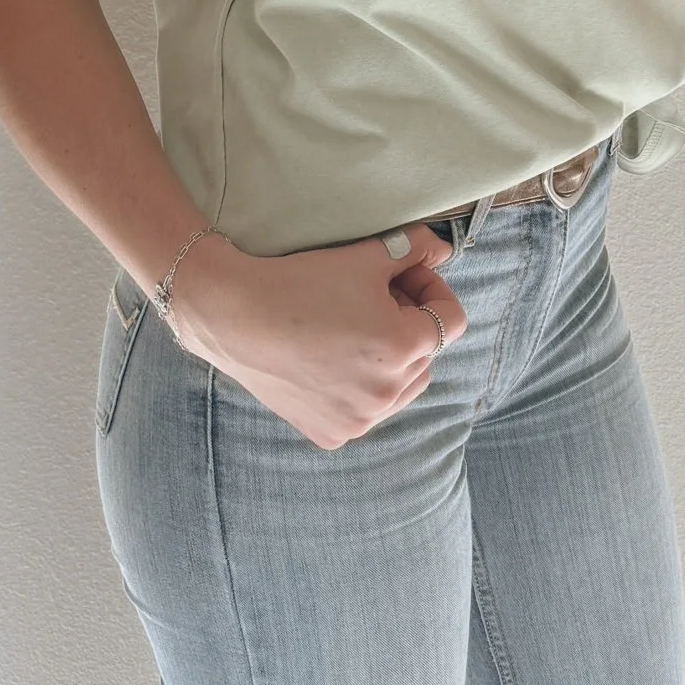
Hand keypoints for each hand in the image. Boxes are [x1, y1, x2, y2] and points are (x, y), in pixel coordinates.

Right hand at [172, 224, 468, 449]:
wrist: (234, 317)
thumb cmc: (300, 283)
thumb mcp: (364, 257)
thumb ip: (414, 249)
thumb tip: (441, 250)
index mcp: (403, 347)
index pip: (450, 320)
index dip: (432, 289)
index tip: (403, 276)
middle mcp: (387, 392)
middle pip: (425, 355)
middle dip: (408, 324)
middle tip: (371, 300)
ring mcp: (360, 420)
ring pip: (400, 388)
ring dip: (390, 361)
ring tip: (353, 332)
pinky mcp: (332, 434)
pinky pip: (366, 411)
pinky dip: (359, 390)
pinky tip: (330, 362)